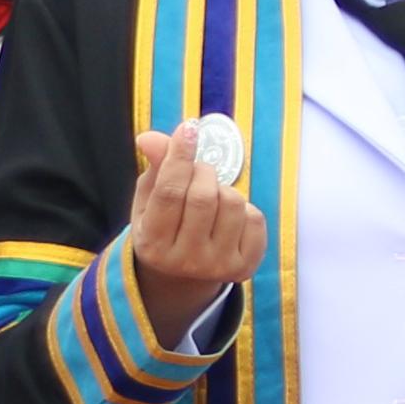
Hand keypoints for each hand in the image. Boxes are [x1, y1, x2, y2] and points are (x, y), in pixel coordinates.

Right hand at [125, 123, 268, 321]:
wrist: (184, 275)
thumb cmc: (165, 225)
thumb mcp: (150, 200)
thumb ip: (155, 168)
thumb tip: (151, 138)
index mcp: (152, 243)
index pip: (169, 192)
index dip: (179, 156)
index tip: (188, 128)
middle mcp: (184, 261)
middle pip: (203, 196)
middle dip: (203, 171)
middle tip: (199, 171)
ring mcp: (217, 266)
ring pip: (233, 203)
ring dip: (224, 189)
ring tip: (212, 200)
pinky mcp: (244, 267)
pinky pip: (254, 218)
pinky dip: (243, 209)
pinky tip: (227, 219)